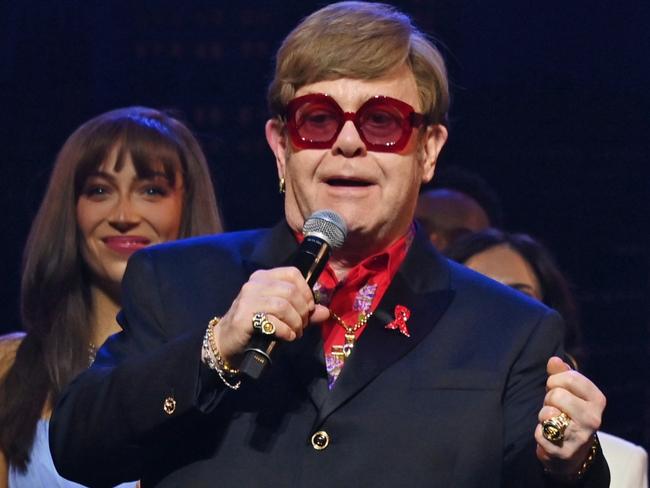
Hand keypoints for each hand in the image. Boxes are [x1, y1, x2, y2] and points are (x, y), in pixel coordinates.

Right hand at [213, 267, 329, 365]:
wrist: (226, 339)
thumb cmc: (255, 323)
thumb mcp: (280, 314)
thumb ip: (303, 311)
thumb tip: (326, 312)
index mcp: (264, 277)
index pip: (292, 273)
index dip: (306, 291)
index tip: (308, 308)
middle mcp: (255, 284)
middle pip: (290, 291)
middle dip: (302, 311)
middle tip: (302, 325)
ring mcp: (247, 299)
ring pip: (283, 305)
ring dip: (295, 322)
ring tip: (296, 332)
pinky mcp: (243, 317)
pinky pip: (272, 321)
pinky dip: (285, 330)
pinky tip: (287, 336)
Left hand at [535, 356, 605, 475]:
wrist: (572, 450)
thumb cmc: (568, 412)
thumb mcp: (569, 390)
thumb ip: (561, 373)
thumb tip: (554, 360)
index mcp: (597, 400)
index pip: (571, 377)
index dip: (556, 379)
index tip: (556, 387)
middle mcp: (593, 419)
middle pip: (557, 394)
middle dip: (549, 398)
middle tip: (554, 406)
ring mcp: (580, 437)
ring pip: (548, 413)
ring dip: (543, 415)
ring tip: (552, 420)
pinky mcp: (564, 452)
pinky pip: (540, 433)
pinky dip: (539, 432)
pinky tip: (549, 434)